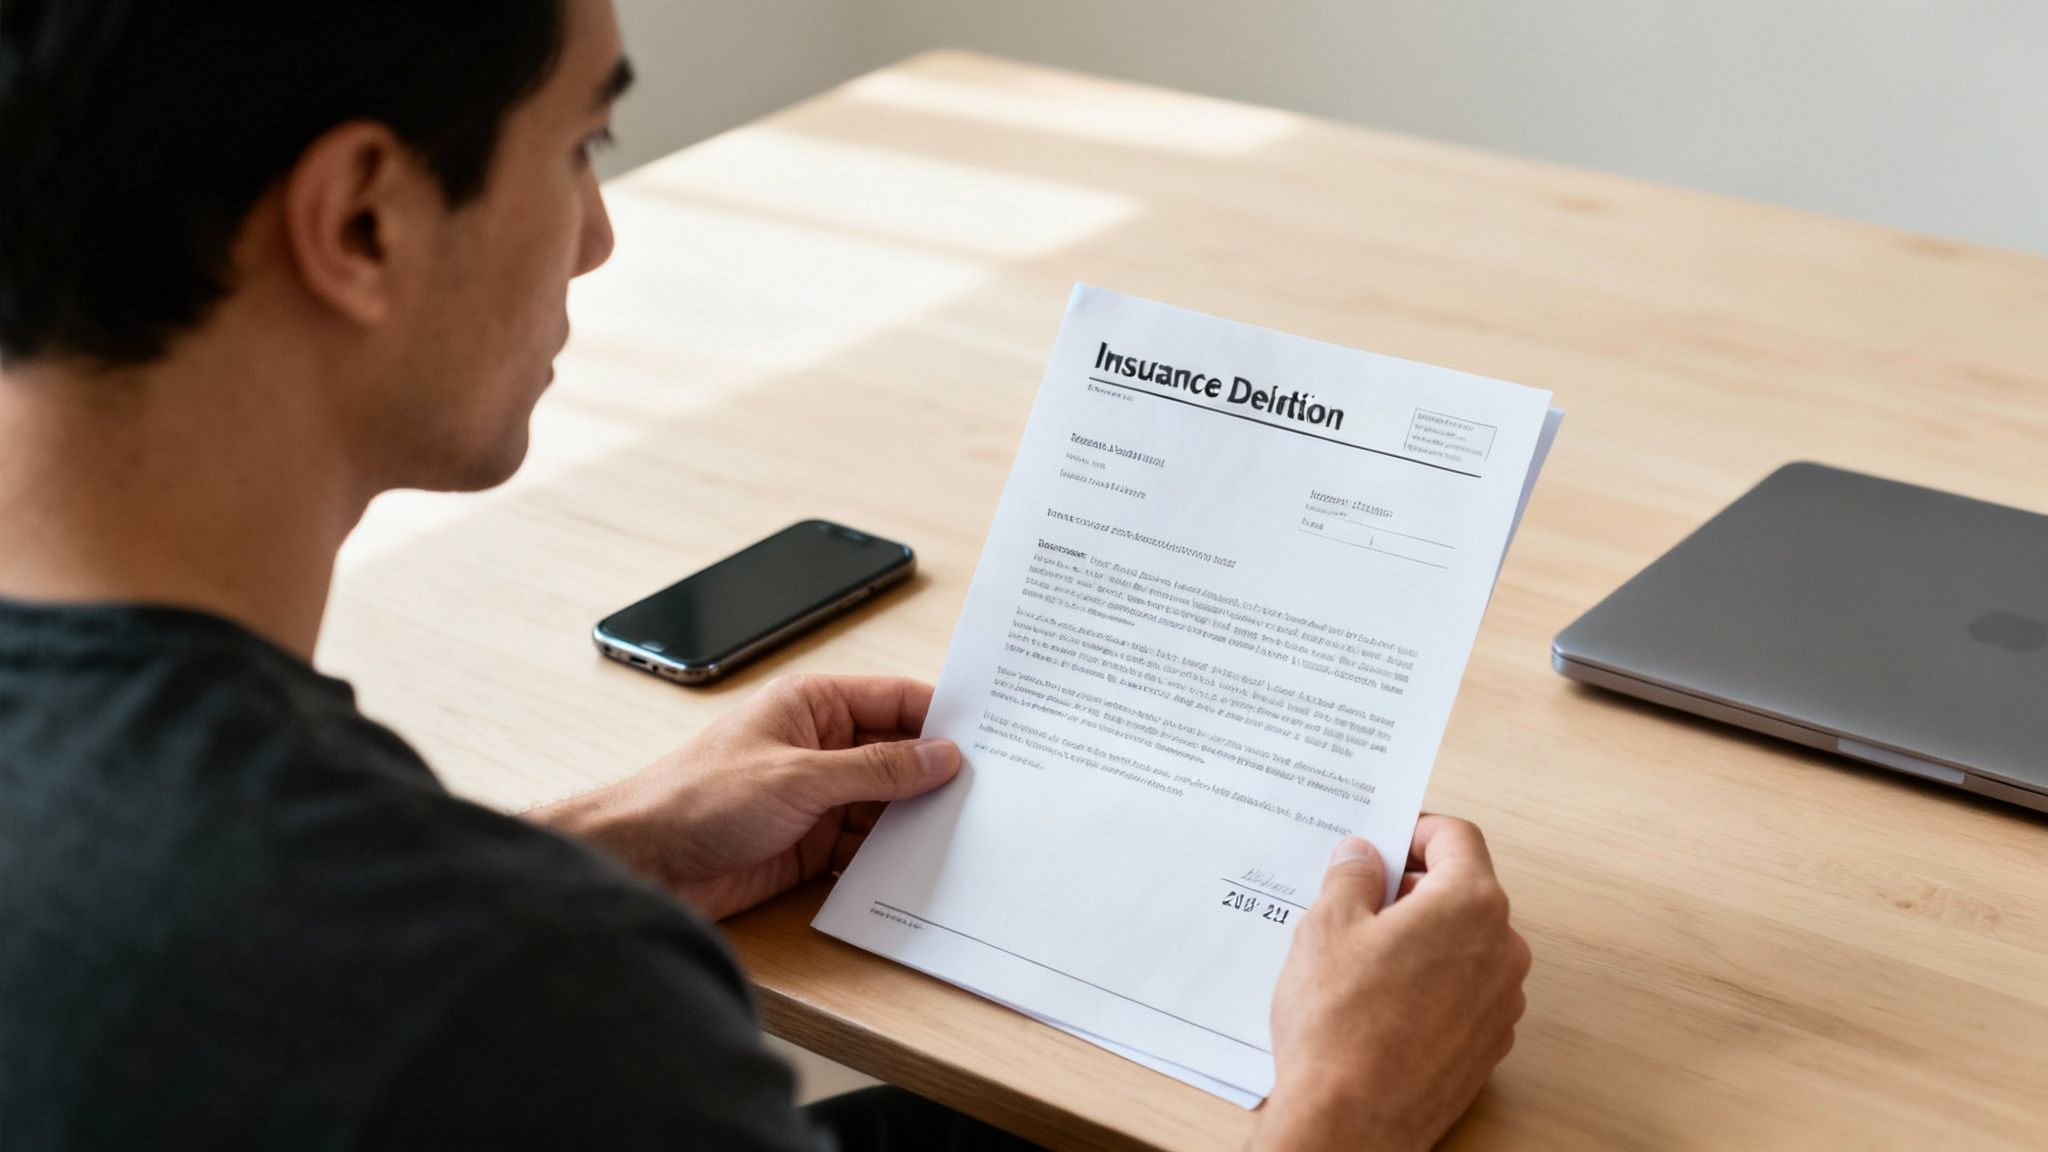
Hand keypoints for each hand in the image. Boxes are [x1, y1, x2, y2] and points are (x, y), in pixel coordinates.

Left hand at [530, 674, 959, 920]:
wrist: (642, 863)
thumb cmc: (695, 798)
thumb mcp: (799, 777)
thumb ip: (875, 769)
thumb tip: (940, 756)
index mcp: (813, 706)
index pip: (896, 700)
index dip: (944, 717)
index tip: (994, 736)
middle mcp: (819, 747)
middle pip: (898, 756)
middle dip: (937, 776)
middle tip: (993, 795)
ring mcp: (816, 798)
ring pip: (886, 806)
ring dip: (916, 823)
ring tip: (967, 837)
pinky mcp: (809, 846)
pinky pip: (865, 848)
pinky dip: (889, 858)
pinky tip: (921, 869)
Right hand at [1251, 816, 1530, 1151]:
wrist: (1352, 1121)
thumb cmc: (1340, 1025)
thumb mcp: (1327, 926)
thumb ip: (1352, 876)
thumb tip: (1363, 856)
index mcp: (1470, 905)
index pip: (1456, 837)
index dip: (1414, 830)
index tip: (1382, 842)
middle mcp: (1502, 949)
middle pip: (1463, 890)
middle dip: (1412, 887)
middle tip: (1356, 900)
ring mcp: (1501, 1002)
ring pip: (1464, 943)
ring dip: (1421, 937)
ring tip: (1361, 959)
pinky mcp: (1488, 1044)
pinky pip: (1463, 991)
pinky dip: (1430, 982)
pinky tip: (1380, 1002)